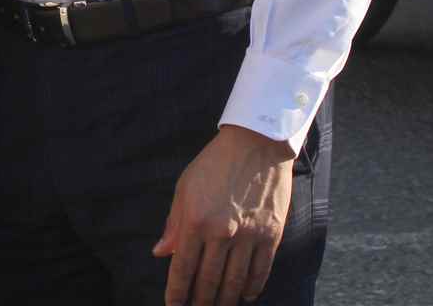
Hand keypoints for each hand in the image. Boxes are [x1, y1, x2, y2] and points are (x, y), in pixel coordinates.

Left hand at [154, 124, 294, 305]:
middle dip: (199, 302)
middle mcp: (222, 233)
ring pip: (234, 282)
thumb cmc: (215, 164)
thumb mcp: (185, 188)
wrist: (256, 143)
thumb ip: (173, 224)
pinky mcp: (271, 235)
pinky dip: (251, 289)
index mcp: (195, 220)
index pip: (182, 269)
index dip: (176, 293)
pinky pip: (260, 272)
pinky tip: (244, 295)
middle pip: (208, 282)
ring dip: (224, 300)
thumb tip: (161, 253)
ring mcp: (249, 236)